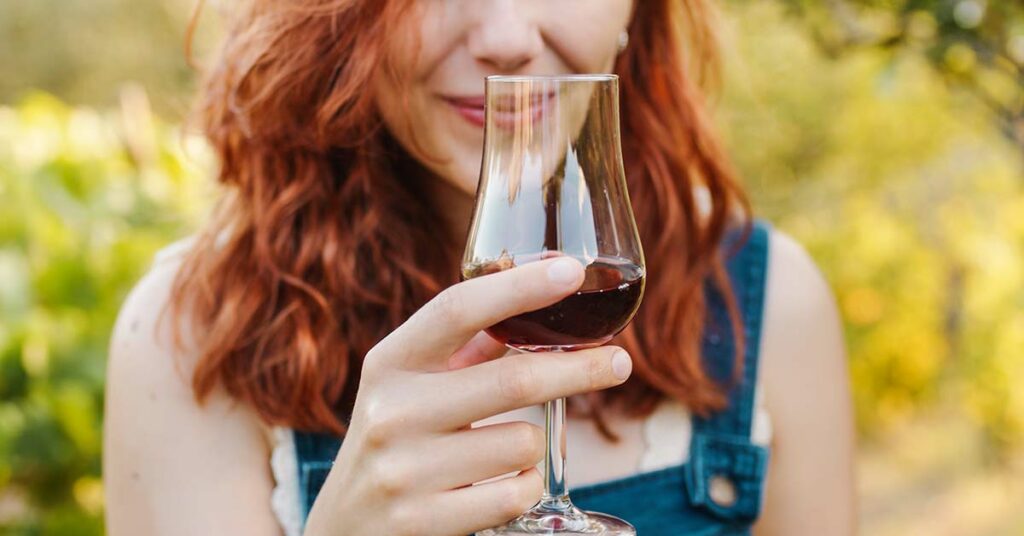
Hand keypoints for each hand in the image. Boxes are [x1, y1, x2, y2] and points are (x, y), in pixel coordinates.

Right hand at [303, 257, 633, 535]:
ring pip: (524, 443)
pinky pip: (517, 493)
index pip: (458, 310)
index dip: (519, 287)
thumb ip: (463, 349)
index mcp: (391, 363)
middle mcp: (391, 412)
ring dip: (535, 443)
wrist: (344, 527)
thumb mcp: (409, 385)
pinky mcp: (423, 522)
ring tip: (506, 450)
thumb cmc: (395, 438)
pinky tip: (502, 484)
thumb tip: (539, 300)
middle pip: (514, 378)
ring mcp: (404, 471)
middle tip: (619, 362)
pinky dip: (526, 485)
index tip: (571, 271)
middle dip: (581, 369)